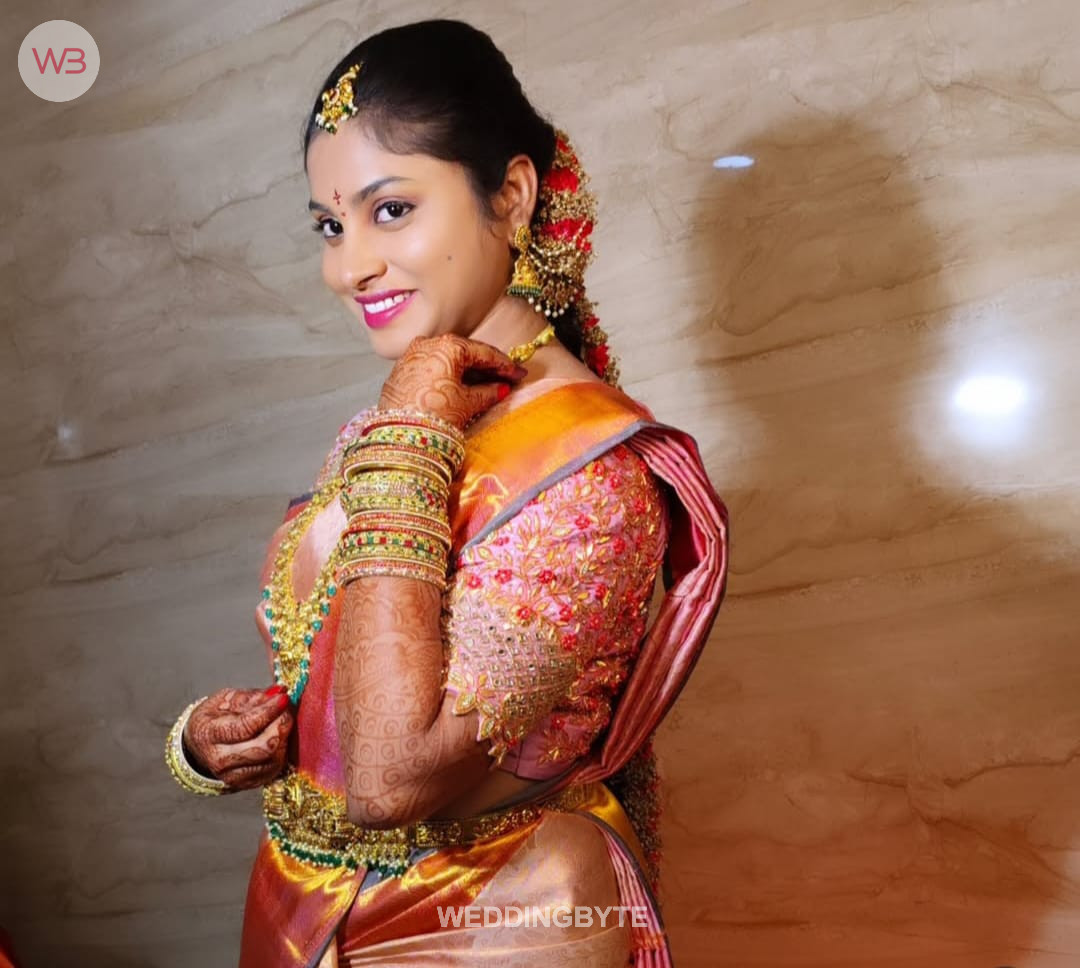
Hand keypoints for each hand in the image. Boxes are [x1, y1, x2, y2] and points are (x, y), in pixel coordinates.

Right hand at [182, 686, 293, 790]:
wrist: (200, 745)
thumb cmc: (214, 718)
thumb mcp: (225, 699)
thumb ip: (252, 697)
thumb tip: (278, 692)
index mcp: (209, 734)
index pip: (245, 726)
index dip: (269, 711)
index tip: (283, 697)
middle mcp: (219, 759)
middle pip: (263, 746)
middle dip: (281, 723)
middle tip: (286, 708)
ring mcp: (232, 776)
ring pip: (272, 759)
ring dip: (283, 737)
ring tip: (281, 720)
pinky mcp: (247, 784)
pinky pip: (274, 769)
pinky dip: (281, 751)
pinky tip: (277, 737)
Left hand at [378, 334, 527, 429]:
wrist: (399, 435)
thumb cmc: (434, 416)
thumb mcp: (468, 403)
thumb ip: (489, 392)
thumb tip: (501, 388)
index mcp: (447, 346)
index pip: (484, 353)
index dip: (505, 365)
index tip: (519, 373)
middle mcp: (427, 344)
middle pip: (465, 354)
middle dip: (486, 368)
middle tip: (507, 379)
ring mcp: (412, 356)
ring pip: (448, 361)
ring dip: (468, 373)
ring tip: (488, 386)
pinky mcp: (402, 371)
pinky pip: (432, 368)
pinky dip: (449, 376)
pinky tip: (461, 389)